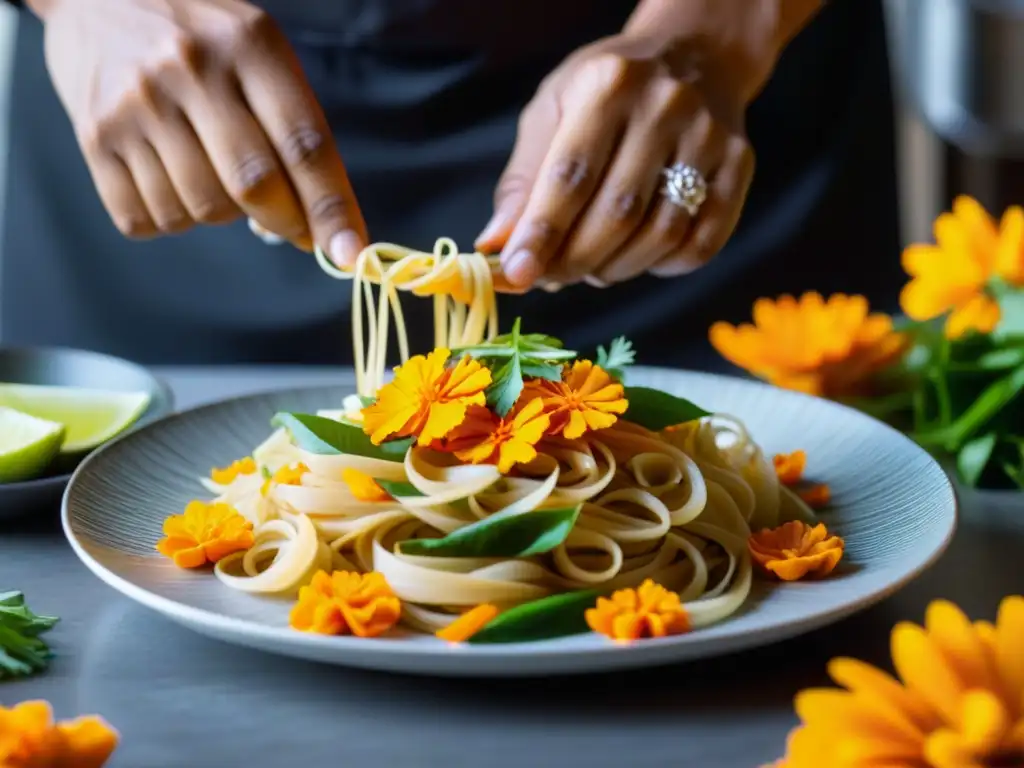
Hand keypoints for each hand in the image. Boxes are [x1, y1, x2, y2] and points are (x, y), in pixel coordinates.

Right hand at [34, 0, 366, 261]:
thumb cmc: (200, 37)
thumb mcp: (258, 53)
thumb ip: (292, 132)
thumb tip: (314, 230)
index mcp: (249, 45)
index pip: (303, 144)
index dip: (331, 207)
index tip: (350, 253)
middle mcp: (191, 69)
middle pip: (254, 184)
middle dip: (283, 221)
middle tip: (288, 224)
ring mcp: (137, 104)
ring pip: (202, 210)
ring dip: (219, 212)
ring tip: (208, 167)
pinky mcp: (95, 137)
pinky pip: (147, 219)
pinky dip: (168, 216)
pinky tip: (167, 174)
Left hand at [476, 34, 755, 288]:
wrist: (695, 57)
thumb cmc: (609, 90)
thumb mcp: (553, 111)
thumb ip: (523, 181)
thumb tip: (497, 245)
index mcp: (608, 85)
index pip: (570, 176)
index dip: (541, 234)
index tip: (517, 273)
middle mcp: (665, 106)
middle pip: (618, 213)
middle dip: (576, 260)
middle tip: (552, 277)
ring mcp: (709, 137)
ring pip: (661, 234)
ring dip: (617, 268)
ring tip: (593, 265)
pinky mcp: (739, 165)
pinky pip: (702, 243)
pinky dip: (663, 266)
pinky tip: (641, 255)